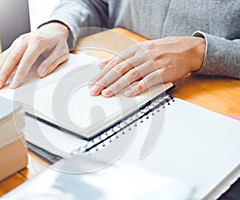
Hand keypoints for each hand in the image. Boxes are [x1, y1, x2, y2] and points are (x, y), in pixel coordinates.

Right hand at [0, 22, 68, 89]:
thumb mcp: (61, 53)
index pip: (26, 60)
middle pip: (12, 58)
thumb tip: (41, 74)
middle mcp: (26, 40)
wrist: (54, 30)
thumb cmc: (58, 43)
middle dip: (3, 73)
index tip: (14, 85)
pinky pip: (5, 54)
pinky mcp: (16, 44)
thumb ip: (51, 63)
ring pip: (6, 56)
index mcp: (38, 42)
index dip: (19, 74)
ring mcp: (19, 41)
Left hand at [89, 36, 204, 96]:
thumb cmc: (161, 51)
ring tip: (107, 93)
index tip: (92, 83)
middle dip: (105, 81)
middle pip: (119, 69)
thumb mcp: (140, 50)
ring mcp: (153, 63)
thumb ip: (121, 58)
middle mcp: (142, 55)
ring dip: (117, 85)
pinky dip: (138, 87)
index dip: (102, 74)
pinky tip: (129, 93)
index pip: (114, 63)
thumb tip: (102, 64)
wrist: (187, 49)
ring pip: (131, 75)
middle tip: (94, 90)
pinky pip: (149, 79)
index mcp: (134, 50)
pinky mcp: (163, 71)